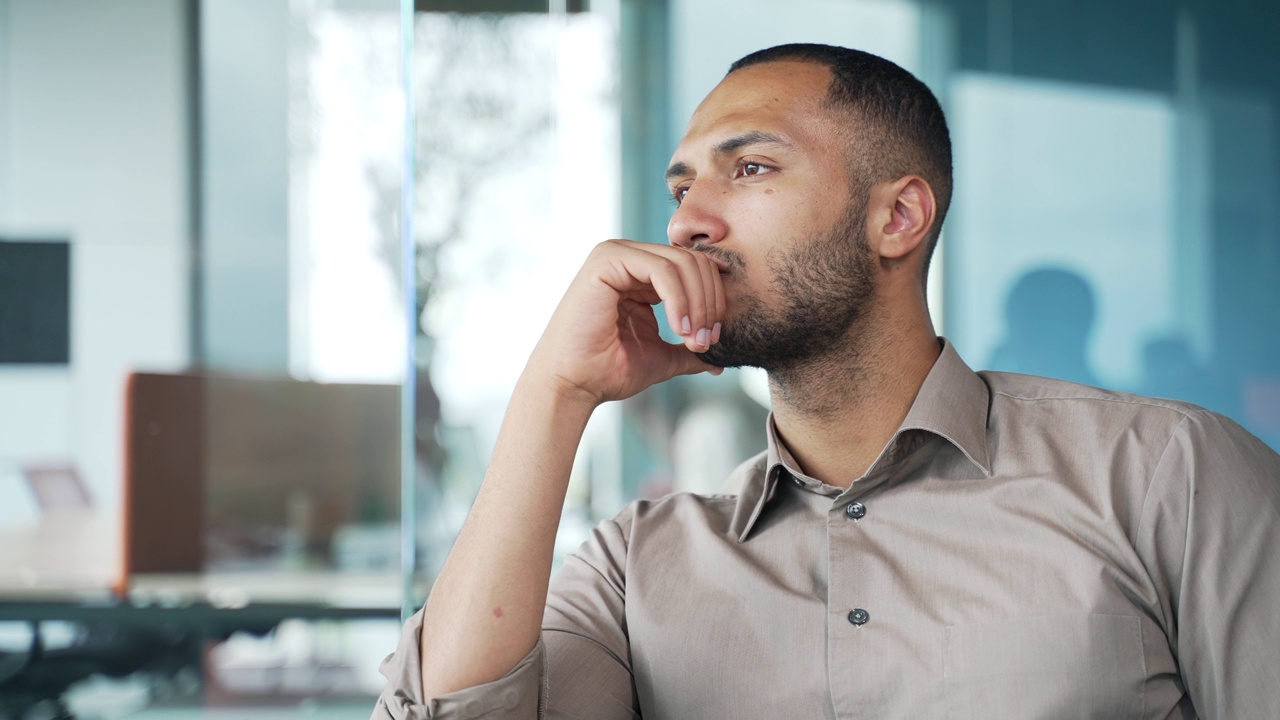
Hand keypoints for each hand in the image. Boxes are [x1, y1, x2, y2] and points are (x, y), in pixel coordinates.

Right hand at [528, 239, 725, 405]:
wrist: (572, 385)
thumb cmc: (608, 371)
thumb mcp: (662, 357)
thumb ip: (689, 350)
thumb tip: (721, 360)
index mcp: (642, 275)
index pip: (697, 270)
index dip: (714, 303)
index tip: (713, 342)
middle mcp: (630, 258)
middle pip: (695, 262)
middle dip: (710, 304)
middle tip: (706, 341)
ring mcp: (617, 254)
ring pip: (683, 263)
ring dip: (697, 305)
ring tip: (693, 340)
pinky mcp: (607, 259)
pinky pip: (662, 269)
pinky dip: (680, 300)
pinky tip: (678, 329)